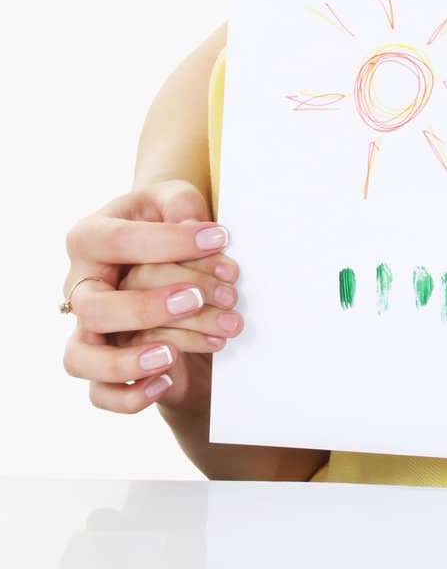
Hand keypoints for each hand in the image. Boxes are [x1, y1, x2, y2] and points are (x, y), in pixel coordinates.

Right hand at [62, 181, 243, 414]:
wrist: (161, 252)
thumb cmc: (164, 221)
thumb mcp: (172, 199)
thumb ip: (180, 203)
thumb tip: (190, 225)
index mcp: (91, 238)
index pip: (117, 241)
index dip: (169, 242)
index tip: (218, 238)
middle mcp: (80, 286)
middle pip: (94, 307)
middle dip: (148, 307)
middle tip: (197, 298)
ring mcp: (86, 328)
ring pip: (81, 358)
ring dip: (126, 362)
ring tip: (173, 356)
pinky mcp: (101, 363)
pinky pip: (98, 394)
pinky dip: (129, 396)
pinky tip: (167, 380)